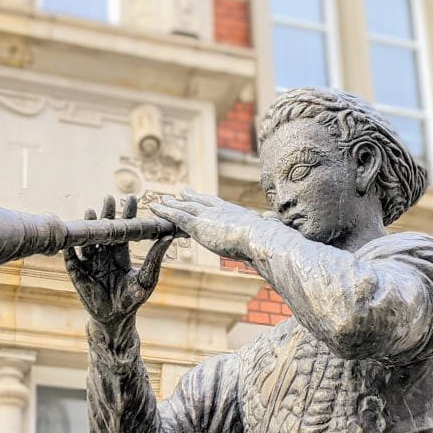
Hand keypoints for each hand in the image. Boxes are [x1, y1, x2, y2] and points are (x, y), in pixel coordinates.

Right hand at [63, 195, 172, 324]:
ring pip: (88, 240)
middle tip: (109, 198)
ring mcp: (90, 263)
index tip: (131, 198)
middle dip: (107, 213)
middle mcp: (105, 254)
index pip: (124, 230)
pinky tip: (71, 238)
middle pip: (105, 230)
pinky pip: (72, 259)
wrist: (116, 318)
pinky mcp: (78, 274)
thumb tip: (168, 237)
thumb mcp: (148, 277)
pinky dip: (70, 249)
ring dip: (89, 226)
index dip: (127, 214)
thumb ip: (155, 257)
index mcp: (121, 254)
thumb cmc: (133, 299)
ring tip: (91, 211)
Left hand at [149, 189, 266, 260]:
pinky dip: (165, 211)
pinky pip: (177, 216)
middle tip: (181, 193)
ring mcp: (208, 216)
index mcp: (235, 213)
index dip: (208, 201)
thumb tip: (278, 224)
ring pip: (185, 207)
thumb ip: (268, 226)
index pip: (218, 205)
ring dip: (172, 204)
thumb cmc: (268, 239)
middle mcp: (220, 210)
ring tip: (161, 201)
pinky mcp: (198, 225)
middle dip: (189, 198)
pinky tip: (154, 208)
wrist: (260, 238)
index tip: (203, 197)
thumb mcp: (269, 230)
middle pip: (200, 202)